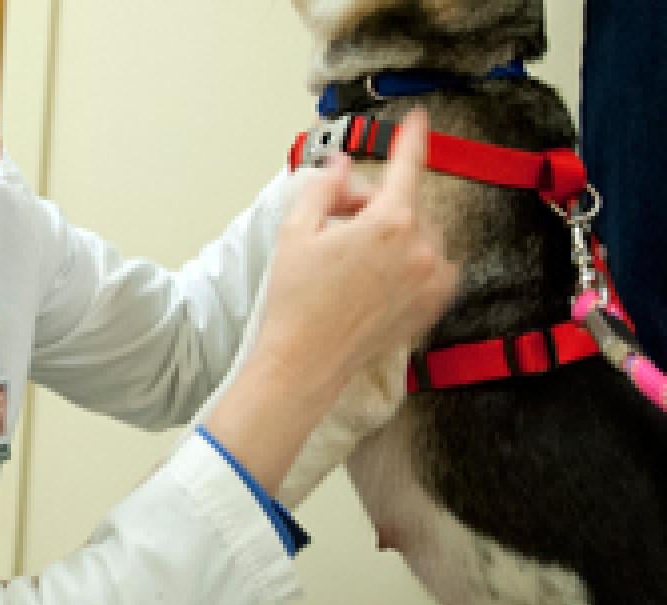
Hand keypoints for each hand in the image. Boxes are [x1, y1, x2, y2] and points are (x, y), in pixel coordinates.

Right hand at [257, 109, 455, 390]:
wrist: (305, 361)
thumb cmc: (296, 302)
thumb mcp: (295, 231)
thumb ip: (324, 187)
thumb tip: (342, 167)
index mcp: (389, 223)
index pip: (407, 166)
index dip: (411, 138)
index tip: (418, 120)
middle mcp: (420, 249)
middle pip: (405, 205)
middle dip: (374, 208)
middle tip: (337, 228)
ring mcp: (431, 279)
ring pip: (419, 235)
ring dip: (393, 237)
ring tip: (351, 263)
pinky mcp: (432, 305)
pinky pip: (430, 266)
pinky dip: (410, 263)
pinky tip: (374, 280)